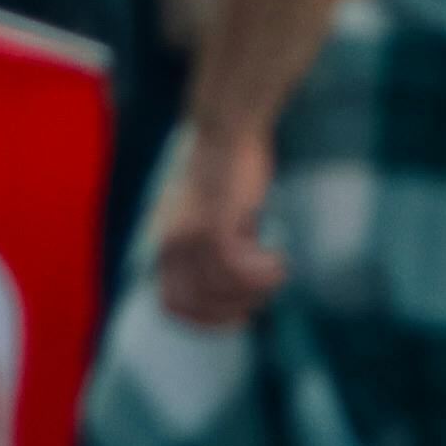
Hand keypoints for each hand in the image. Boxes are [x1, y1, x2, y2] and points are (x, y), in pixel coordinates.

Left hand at [155, 120, 284, 325]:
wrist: (229, 125)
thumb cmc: (229, 167)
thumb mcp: (213, 216)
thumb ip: (214, 251)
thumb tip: (238, 287)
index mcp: (166, 244)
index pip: (172, 306)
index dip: (205, 320)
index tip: (238, 314)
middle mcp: (171, 244)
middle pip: (195, 306)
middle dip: (231, 311)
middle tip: (262, 294)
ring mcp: (189, 235)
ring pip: (219, 291)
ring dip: (254, 291)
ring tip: (275, 271)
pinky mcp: (212, 224)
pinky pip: (236, 270)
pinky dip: (261, 274)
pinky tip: (279, 260)